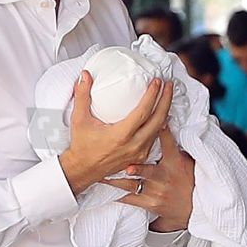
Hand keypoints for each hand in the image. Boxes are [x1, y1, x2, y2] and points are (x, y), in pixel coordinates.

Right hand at [59, 74, 173, 194]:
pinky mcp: (139, 157)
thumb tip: (85, 76)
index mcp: (120, 135)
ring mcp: (138, 153)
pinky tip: (161, 114)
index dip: (152, 95)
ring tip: (166, 96)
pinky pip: (155, 138)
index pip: (143, 112)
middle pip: (158, 120)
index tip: (156, 82)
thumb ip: (82, 96)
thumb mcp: (79, 119)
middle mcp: (133, 145)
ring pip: (159, 130)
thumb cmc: (81, 147)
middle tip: (168, 85)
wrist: (83, 170)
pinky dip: (160, 124)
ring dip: (165, 111)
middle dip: (166, 100)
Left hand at [108, 123, 194, 230]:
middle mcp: (163, 178)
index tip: (158, 122)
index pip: (168, 144)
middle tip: (126, 166)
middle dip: (138, 169)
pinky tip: (104, 190)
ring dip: (116, 181)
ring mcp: (155, 192)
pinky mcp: (148, 203)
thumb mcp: (184, 160)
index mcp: (173, 163)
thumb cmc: (186, 178)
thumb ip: (172, 144)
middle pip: (148, 171)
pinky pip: (129, 198)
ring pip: (133, 186)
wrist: (191, 206)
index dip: (163, 132)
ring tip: (101, 176)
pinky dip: (116, 194)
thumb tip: (162, 120)